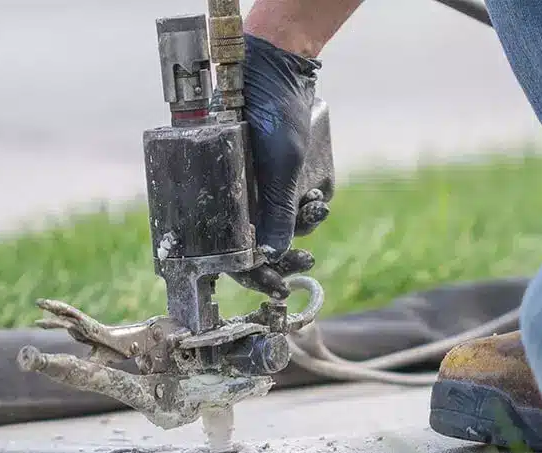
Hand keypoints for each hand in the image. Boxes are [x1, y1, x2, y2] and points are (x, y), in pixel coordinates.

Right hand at [230, 34, 330, 298]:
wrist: (278, 73)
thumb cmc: (268, 116)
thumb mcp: (278, 168)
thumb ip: (277, 211)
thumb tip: (274, 255)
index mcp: (224, 201)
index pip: (235, 254)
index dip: (255, 275)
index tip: (278, 288)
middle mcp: (239, 200)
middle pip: (261, 248)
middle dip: (286, 257)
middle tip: (307, 261)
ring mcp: (260, 190)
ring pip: (283, 229)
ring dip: (303, 227)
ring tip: (316, 208)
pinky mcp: (280, 179)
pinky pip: (295, 208)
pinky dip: (308, 208)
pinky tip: (318, 197)